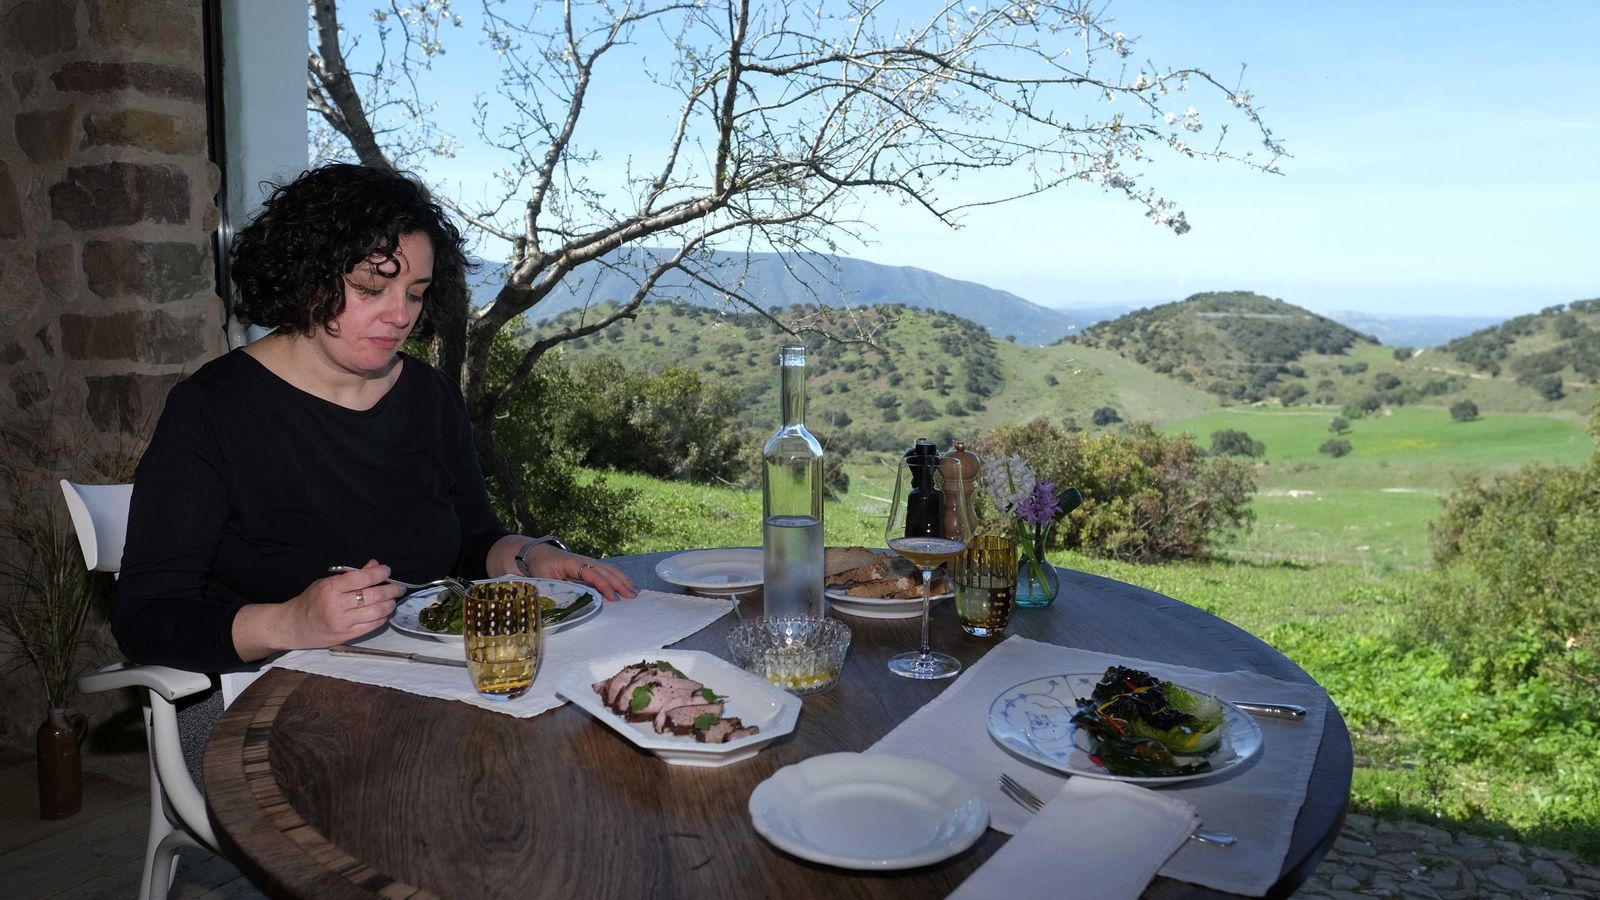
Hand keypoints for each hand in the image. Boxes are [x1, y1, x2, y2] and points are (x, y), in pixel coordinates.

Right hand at [280, 560, 401, 648]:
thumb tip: (374, 565)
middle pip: (374, 596)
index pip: (362, 578)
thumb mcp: (326, 582)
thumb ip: (351, 575)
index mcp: (331, 588)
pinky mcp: (347, 636)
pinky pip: (373, 626)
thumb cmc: (310, 601)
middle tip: (398, 587)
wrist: (293, 626)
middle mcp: (337, 605)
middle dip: (392, 589)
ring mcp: (342, 623)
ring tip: (393, 600)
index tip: (387, 571)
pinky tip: (383, 612)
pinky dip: (382, 617)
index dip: (379, 573)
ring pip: (377, 612)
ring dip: (390, 604)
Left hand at [523, 544, 637, 601]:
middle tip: (632, 596)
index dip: (604, 586)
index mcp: (571, 563)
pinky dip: (618, 577)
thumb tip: (563, 606)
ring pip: (609, 569)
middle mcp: (583, 560)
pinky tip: (626, 584)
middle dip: (620, 583)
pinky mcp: (589, 566)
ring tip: (635, 591)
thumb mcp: (542, 580)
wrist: (537, 553)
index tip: (613, 598)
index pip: (592, 574)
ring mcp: (588, 562)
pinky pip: (607, 570)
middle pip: (606, 570)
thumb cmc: (539, 567)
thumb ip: (554, 590)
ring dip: (623, 580)